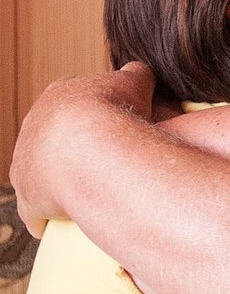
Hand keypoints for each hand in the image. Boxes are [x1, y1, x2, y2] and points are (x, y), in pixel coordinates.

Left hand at [10, 63, 155, 236]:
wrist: (89, 147)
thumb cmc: (113, 111)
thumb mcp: (134, 82)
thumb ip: (134, 74)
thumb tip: (139, 72)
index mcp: (57, 97)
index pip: (69, 107)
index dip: (90, 118)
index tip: (107, 130)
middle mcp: (34, 127)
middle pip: (50, 140)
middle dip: (70, 150)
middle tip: (99, 164)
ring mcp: (26, 162)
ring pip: (38, 174)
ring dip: (55, 183)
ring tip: (84, 193)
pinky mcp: (26, 195)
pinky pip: (33, 211)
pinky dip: (45, 217)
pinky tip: (61, 222)